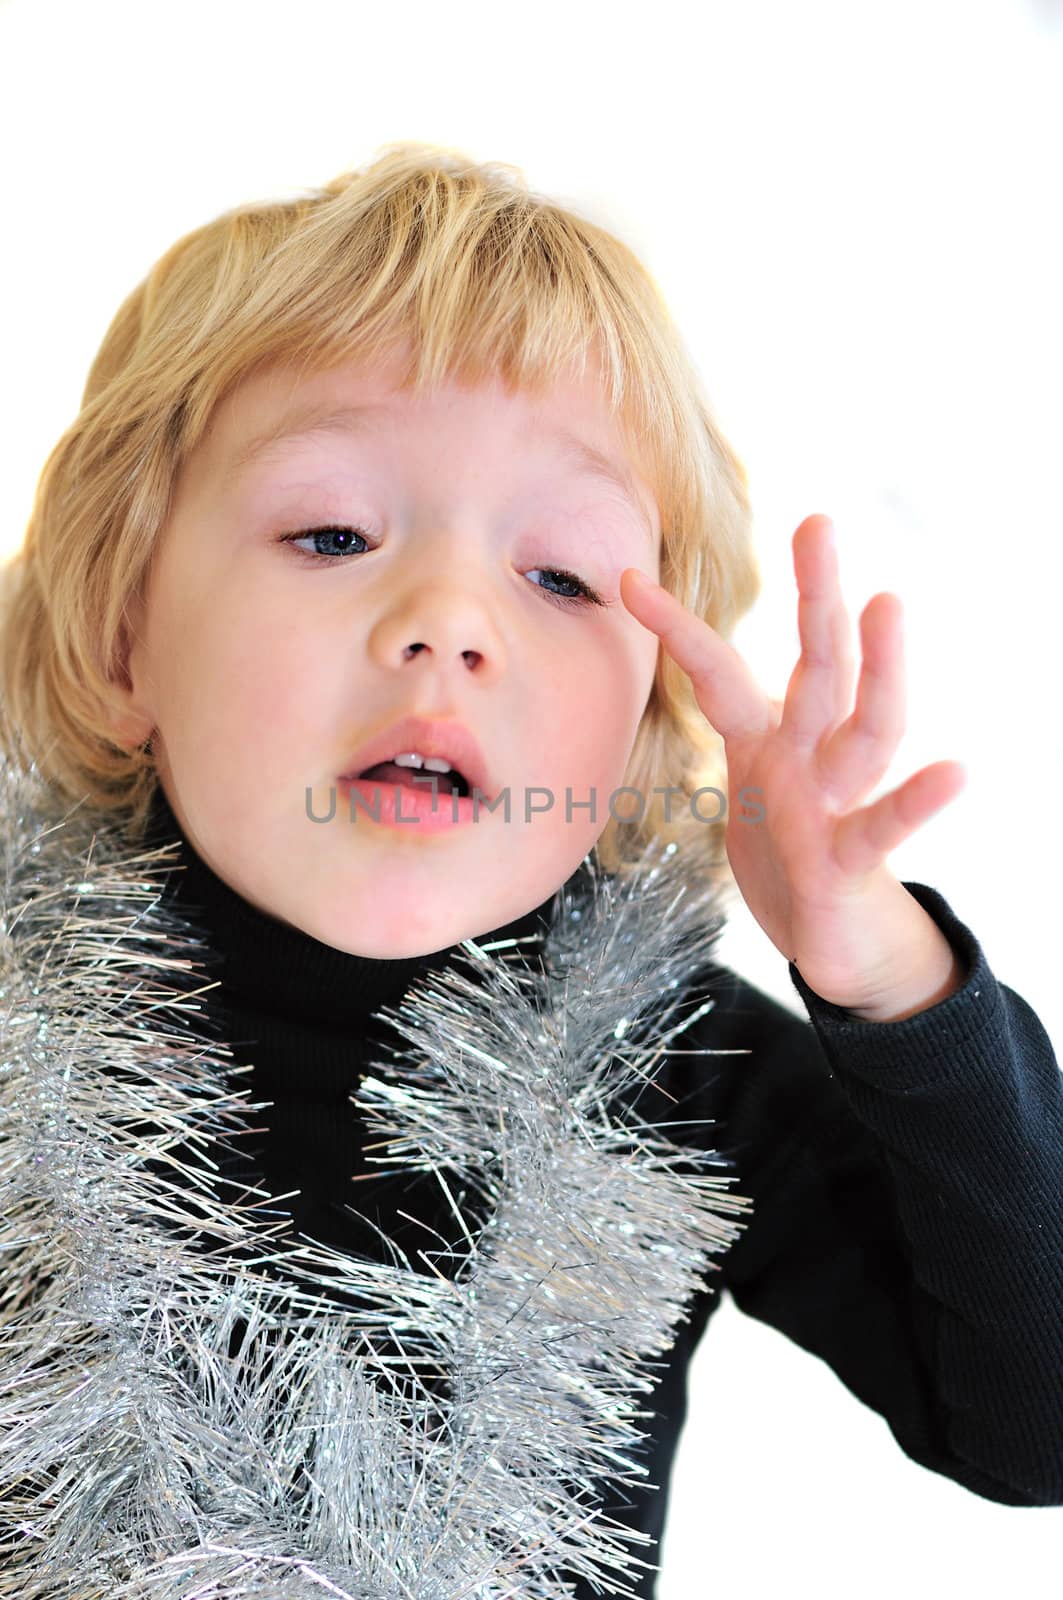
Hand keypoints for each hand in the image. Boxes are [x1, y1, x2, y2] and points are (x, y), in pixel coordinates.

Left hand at [620, 514, 968, 1020]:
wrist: (839, 942)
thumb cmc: (792, 856)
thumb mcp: (748, 787)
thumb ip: (739, 731)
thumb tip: (700, 677)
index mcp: (770, 739)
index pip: (720, 673)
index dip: (676, 631)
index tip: (628, 578)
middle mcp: (809, 756)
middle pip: (820, 667)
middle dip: (816, 596)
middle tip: (817, 522)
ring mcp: (836, 803)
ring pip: (863, 731)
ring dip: (877, 671)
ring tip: (887, 603)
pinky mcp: (852, 860)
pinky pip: (883, 828)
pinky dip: (917, 802)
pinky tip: (955, 772)